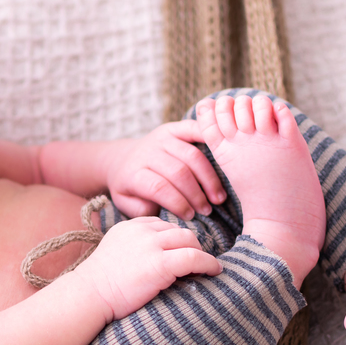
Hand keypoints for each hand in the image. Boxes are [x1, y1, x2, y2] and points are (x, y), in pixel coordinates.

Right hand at [77, 217, 220, 320]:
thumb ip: (134, 246)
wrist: (89, 296)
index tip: (182, 253)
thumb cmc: (100, 284)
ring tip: (206, 268)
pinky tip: (214, 271)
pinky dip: (209, 264)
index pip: (163, 225)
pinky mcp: (160, 264)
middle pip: (180, 230)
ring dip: (201, 254)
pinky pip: (195, 258)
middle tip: (196, 263)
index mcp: (130, 226)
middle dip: (191, 246)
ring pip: (190, 240)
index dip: (175, 240)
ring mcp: (151, 245)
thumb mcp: (115, 252)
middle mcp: (141, 231)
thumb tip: (157, 255)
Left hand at [104, 120, 225, 218]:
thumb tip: (162, 210)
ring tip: (218, 197)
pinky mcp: (172, 129)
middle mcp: (148, 153)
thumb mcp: (126, 203)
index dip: (178, 203)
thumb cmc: (130, 187)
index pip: (159, 188)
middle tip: (208, 210)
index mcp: (134, 173)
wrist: (122, 160)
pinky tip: (223, 156)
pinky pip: (193, 130)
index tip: (190, 216)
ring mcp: (161, 138)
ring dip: (208, 178)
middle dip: (196, 194)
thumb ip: (141, 209)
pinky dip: (209, 139)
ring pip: (191, 155)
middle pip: (178, 172)